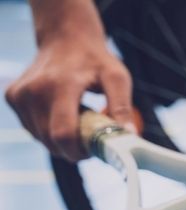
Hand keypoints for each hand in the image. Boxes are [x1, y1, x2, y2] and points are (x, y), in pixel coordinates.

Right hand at [5, 37, 133, 161]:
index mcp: (61, 85)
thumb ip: (122, 107)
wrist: (65, 38)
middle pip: (50, 140)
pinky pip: (31, 128)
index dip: (78, 151)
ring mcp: (19, 94)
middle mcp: (34, 90)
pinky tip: (60, 113)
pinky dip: (47, 129)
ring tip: (76, 120)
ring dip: (59, 139)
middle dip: (71, 148)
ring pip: (40, 137)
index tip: (92, 151)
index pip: (63, 133)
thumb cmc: (95, 60)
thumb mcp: (117, 78)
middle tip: (88, 138)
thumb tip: (129, 135)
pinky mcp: (12, 97)